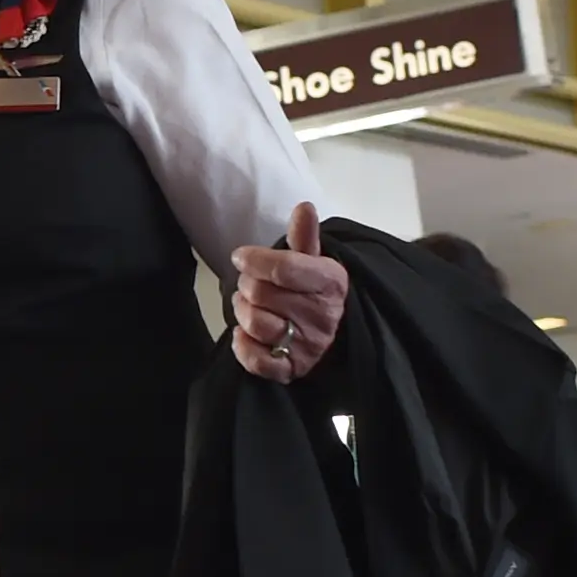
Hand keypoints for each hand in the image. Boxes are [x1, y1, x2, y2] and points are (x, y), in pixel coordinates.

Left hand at [231, 201, 346, 382]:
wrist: (335, 336)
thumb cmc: (315, 293)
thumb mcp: (314, 261)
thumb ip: (304, 236)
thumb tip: (304, 206)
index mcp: (330, 282)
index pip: (284, 268)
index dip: (255, 259)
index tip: (241, 257)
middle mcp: (322, 316)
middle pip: (262, 293)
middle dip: (247, 285)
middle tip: (250, 284)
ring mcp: (308, 346)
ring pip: (254, 323)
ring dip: (242, 311)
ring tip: (249, 305)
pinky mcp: (292, 371)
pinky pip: (255, 360)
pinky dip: (243, 345)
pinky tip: (245, 334)